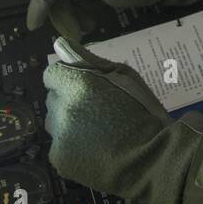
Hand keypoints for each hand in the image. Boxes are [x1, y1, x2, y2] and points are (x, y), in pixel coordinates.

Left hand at [42, 37, 202, 203]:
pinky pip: (59, 145)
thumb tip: (62, 45)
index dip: (68, 78)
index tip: (85, 86)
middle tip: (97, 110)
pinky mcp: (59, 158)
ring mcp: (59, 136)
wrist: (150, 158)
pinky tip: (94, 149)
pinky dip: (72, 146)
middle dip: (69, 100)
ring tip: (96, 131)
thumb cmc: (143, 112)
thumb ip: (91, 61)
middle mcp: (62, 109)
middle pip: (54, 98)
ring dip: (69, 122)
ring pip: (55, 122)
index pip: (52, 74)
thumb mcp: (126, 77)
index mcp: (78, 85)